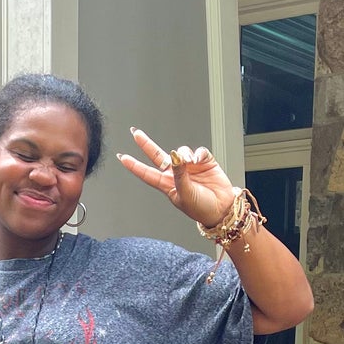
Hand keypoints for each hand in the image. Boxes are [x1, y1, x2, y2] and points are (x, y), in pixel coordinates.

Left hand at [117, 128, 235, 231]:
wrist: (222, 209)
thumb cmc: (201, 208)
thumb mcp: (185, 194)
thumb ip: (179, 175)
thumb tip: (176, 156)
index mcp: (167, 184)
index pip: (147, 173)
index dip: (134, 165)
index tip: (122, 157)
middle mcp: (176, 174)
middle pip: (157, 155)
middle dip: (146, 144)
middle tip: (135, 133)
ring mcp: (189, 167)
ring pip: (181, 151)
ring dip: (184, 154)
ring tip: (189, 162)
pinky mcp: (204, 162)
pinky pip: (198, 152)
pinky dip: (198, 154)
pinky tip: (198, 160)